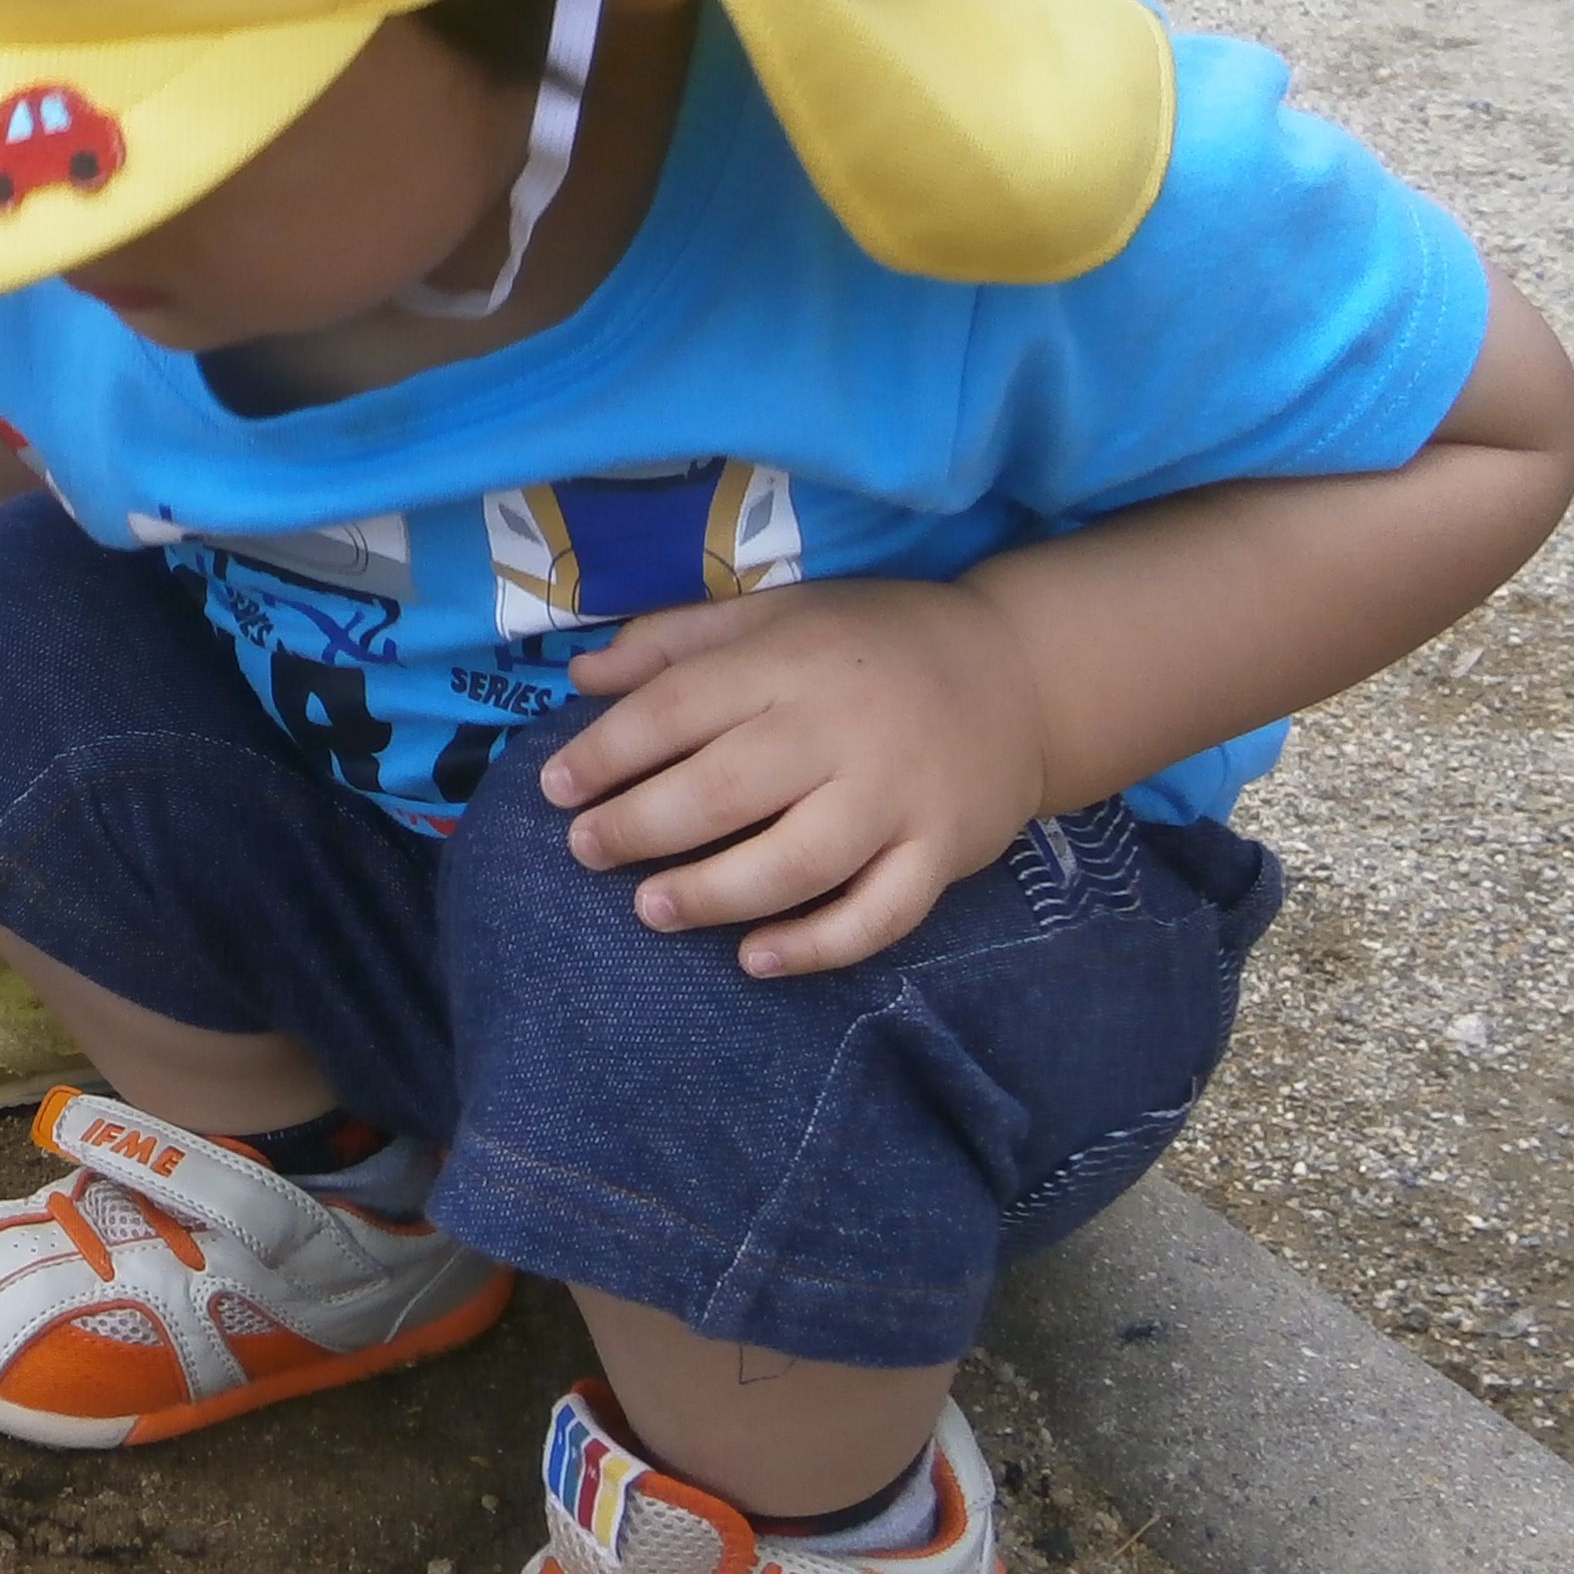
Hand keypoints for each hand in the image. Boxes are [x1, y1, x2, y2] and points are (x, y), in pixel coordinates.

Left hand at [541, 581, 1052, 978]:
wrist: (1019, 672)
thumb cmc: (870, 643)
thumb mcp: (775, 615)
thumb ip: (675, 641)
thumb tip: (581, 674)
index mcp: (791, 662)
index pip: (678, 710)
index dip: (606, 752)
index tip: (554, 788)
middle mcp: (841, 730)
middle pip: (724, 791)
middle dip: (640, 827)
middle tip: (587, 851)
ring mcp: (897, 797)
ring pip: (796, 863)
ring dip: (714, 894)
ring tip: (651, 910)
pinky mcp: (941, 852)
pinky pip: (878, 915)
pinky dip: (816, 945)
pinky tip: (754, 958)